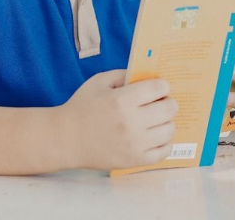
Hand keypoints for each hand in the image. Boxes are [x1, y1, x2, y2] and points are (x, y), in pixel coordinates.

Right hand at [52, 70, 177, 169]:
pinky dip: (164, 142)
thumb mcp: (98, 82)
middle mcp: (131, 123)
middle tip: (160, 103)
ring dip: (166, 122)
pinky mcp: (136, 160)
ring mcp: (135, 144)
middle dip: (167, 102)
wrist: (65, 139)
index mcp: (121, 100)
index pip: (158, 88)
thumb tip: (149, 76)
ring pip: (169, 129)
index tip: (159, 87)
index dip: (162, 85)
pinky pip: (164, 150)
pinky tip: (154, 136)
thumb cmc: (82, 107)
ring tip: (156, 120)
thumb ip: (123, 75)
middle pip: (169, 108)